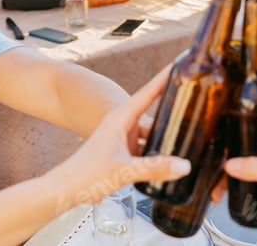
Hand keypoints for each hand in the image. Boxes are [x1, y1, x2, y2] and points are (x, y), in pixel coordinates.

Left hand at [48, 67, 190, 206]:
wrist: (66, 189)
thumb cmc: (86, 173)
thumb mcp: (124, 170)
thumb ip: (155, 168)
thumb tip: (184, 165)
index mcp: (120, 119)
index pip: (147, 94)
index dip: (163, 80)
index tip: (176, 66)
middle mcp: (122, 125)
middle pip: (152, 111)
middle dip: (170, 104)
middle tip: (190, 97)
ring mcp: (123, 139)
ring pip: (150, 132)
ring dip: (164, 131)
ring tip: (186, 129)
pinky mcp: (123, 152)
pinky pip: (146, 146)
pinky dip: (158, 150)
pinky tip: (169, 158)